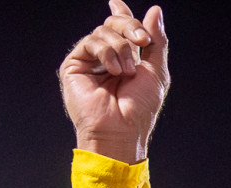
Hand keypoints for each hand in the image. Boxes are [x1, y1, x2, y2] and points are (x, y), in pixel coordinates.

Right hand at [60, 1, 169, 163]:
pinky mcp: (74, 65)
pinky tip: (114, 71)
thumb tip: (155, 10)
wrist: (122, 130)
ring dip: (122, 48)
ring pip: (104, 31)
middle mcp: (105, 58)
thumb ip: (156, 41)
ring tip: (127, 72)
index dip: (120, 14)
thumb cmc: (140, 109)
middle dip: (131, 27)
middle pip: (114, 24)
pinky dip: (107, 53)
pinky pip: (91, 41)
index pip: (120, 29)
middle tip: (143, 42)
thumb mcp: (156, 72)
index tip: (116, 2)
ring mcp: (89, 61)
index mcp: (124, 59)